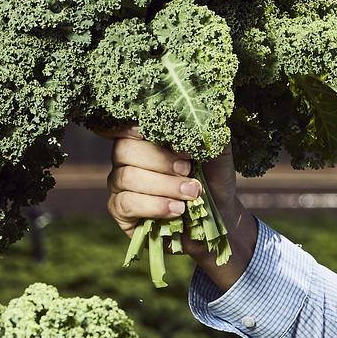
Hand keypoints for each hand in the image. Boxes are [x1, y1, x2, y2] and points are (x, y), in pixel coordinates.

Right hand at [100, 126, 256, 289]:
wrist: (217, 219)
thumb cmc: (212, 183)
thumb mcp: (216, 156)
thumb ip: (208, 136)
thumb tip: (201, 118)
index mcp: (146, 140)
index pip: (131, 126)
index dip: (146, 131)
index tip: (175, 143)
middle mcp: (127, 159)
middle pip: (125, 150)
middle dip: (160, 161)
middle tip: (188, 171)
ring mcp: (120, 185)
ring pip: (127, 177)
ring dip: (163, 186)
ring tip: (190, 194)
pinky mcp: (119, 210)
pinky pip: (126, 203)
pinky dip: (154, 205)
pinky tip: (176, 210)